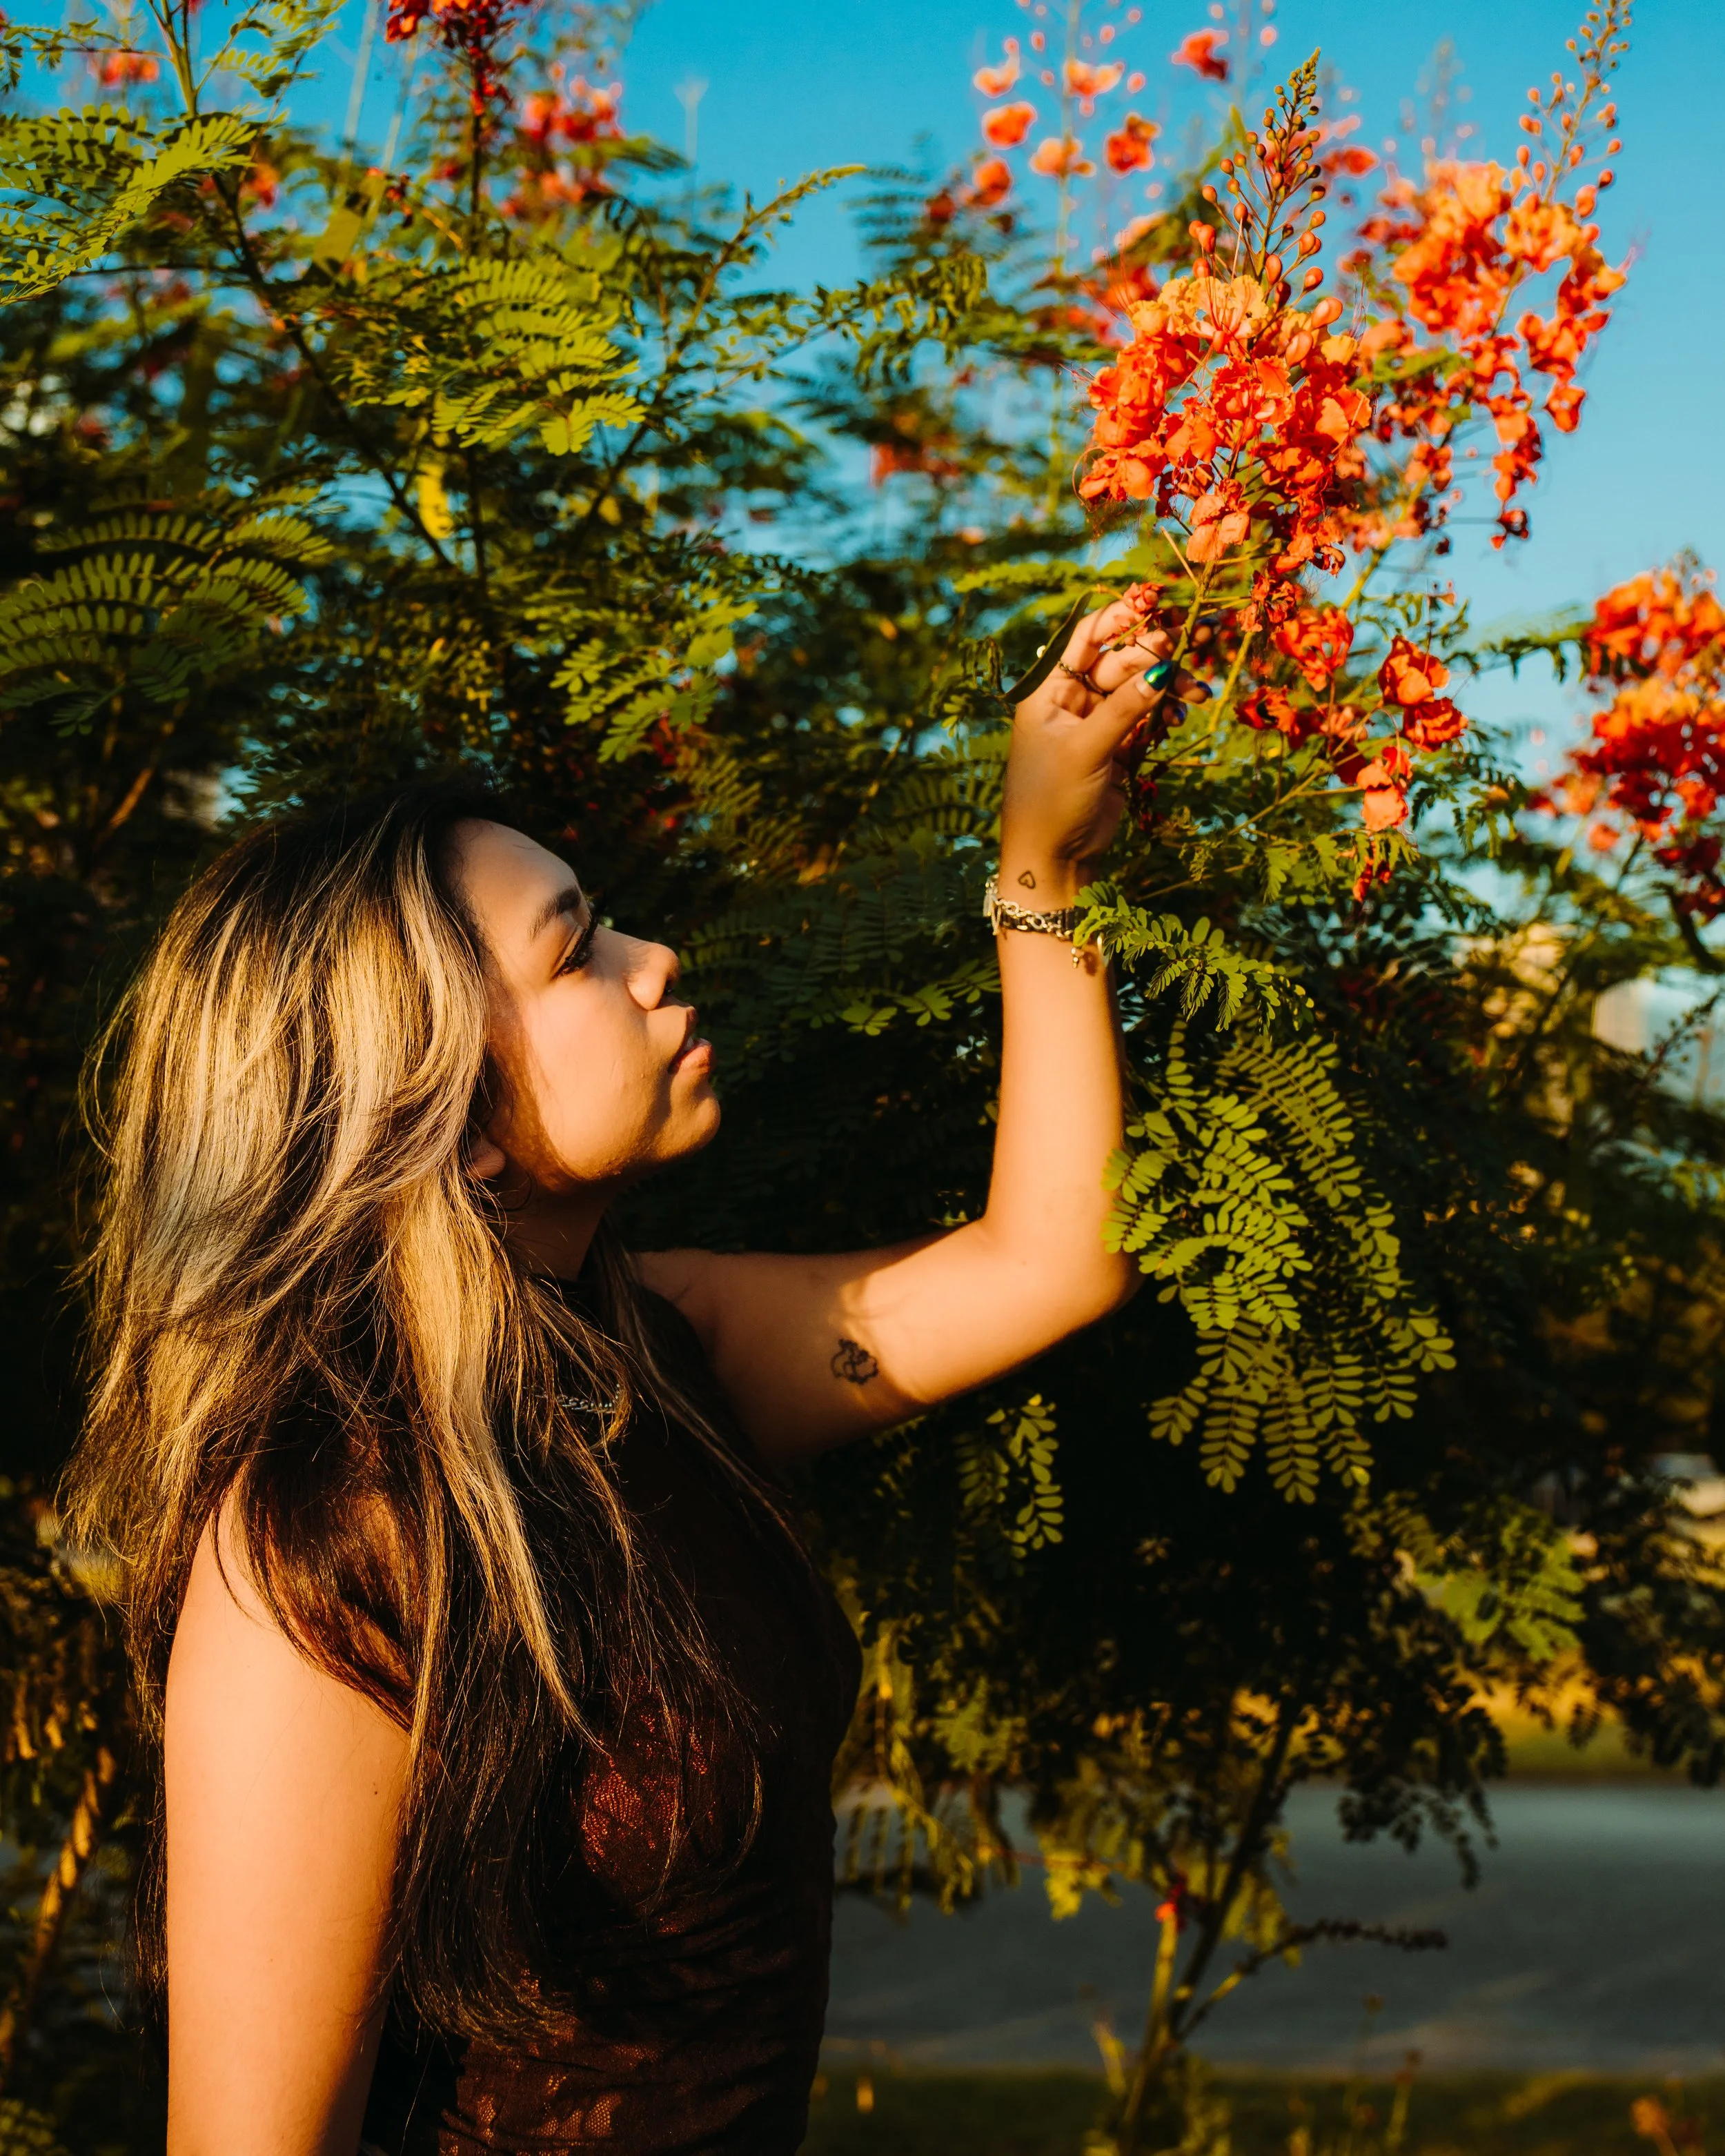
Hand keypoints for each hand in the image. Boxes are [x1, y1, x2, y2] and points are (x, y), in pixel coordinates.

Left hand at [999, 596, 1209, 896]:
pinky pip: (1146, 719)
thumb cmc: (1051, 800)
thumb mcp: (1085, 750)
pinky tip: (1180, 720)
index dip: (1119, 618)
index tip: (1157, 606)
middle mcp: (1072, 701)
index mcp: (1049, 691)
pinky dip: (1165, 716)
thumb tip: (1163, 667)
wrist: (1054, 859)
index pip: (1085, 639)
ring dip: (1168, 687)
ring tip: (1198, 693)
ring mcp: (1096, 724)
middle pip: (1121, 661)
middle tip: (1193, 648)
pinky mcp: (1117, 749)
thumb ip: (1124, 709)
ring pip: (1139, 690)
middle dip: (1157, 656)